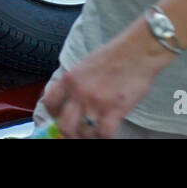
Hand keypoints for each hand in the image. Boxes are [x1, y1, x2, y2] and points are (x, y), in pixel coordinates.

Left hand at [42, 24, 174, 137]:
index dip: (53, 115)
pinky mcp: (114, 110)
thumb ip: (76, 83)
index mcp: (69, 79)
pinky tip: (108, 131)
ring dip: (89, 136)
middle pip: (64, 125)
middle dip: (70, 133)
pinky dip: (105, 136)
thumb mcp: (85, 65)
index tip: (60, 118)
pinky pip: (104, 134)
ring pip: (83, 133)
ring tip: (95, 132)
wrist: (137, 51)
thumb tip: (71, 100)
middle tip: (78, 132)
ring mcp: (95, 102)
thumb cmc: (114, 55)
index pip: (49, 103)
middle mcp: (78, 92)